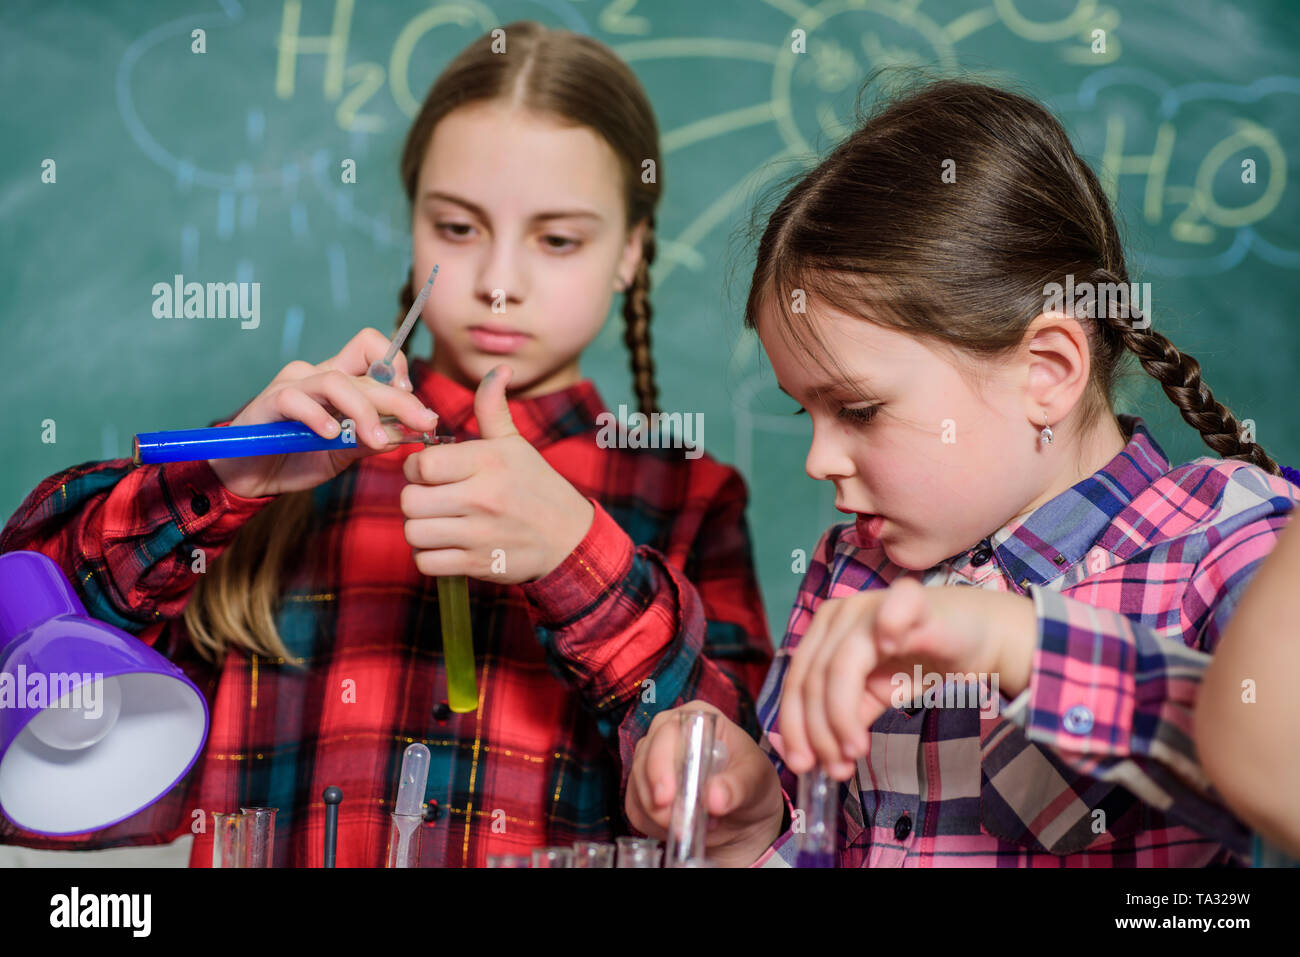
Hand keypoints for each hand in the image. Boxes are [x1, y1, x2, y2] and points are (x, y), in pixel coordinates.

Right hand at [209, 328, 439, 497]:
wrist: (248, 477)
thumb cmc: (295, 459)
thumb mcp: (342, 453)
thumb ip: (370, 439)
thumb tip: (407, 432)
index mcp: (338, 381)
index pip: (371, 350)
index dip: (396, 365)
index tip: (414, 399)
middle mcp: (317, 375)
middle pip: (365, 374)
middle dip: (400, 399)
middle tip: (423, 422)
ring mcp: (292, 385)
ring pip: (336, 382)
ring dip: (363, 411)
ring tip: (375, 439)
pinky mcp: (269, 402)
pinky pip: (297, 400)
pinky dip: (318, 417)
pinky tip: (330, 435)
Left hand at [400, 364, 595, 582]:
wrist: (570, 539)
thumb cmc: (537, 487)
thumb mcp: (516, 445)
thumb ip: (493, 408)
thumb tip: (499, 369)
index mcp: (488, 462)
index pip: (422, 464)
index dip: (415, 469)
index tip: (427, 472)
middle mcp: (483, 497)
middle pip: (410, 500)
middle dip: (414, 499)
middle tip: (430, 498)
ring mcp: (480, 534)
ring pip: (414, 532)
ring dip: (418, 529)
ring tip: (435, 522)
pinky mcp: (478, 565)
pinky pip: (426, 563)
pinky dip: (428, 556)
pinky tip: (443, 545)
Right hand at [626, 702, 785, 867]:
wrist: (745, 814)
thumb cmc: (752, 782)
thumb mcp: (756, 780)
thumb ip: (737, 787)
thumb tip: (714, 797)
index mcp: (696, 718)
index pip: (667, 731)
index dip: (661, 763)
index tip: (666, 797)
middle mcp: (667, 732)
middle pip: (645, 759)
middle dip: (658, 797)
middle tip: (681, 825)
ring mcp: (651, 759)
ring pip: (637, 786)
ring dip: (662, 815)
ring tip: (699, 824)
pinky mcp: (643, 788)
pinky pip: (636, 808)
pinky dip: (655, 825)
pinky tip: (682, 827)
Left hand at [779, 577, 1036, 779]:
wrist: (978, 636)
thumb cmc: (922, 659)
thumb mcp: (876, 692)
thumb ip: (848, 713)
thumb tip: (818, 756)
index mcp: (823, 631)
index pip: (796, 682)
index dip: (794, 728)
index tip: (802, 767)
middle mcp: (840, 614)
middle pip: (813, 680)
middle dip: (819, 733)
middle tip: (835, 769)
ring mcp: (871, 605)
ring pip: (839, 667)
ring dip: (842, 716)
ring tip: (856, 751)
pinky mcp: (909, 602)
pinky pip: (890, 617)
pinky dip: (885, 636)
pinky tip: (887, 674)